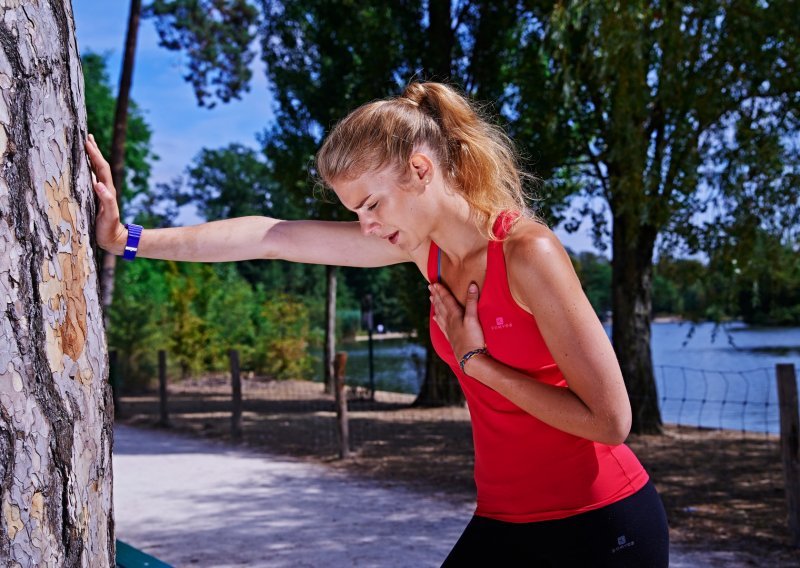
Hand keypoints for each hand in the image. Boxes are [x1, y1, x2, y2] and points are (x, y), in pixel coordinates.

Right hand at [84, 133, 126, 253]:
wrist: (114, 240)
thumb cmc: (110, 229)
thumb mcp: (109, 215)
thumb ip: (106, 200)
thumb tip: (98, 184)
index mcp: (107, 189)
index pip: (101, 167)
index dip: (95, 154)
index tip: (87, 141)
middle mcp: (104, 188)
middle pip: (99, 165)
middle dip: (94, 150)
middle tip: (87, 136)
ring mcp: (100, 192)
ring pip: (95, 170)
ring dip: (91, 157)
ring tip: (86, 146)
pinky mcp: (96, 198)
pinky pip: (91, 179)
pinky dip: (87, 169)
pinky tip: (83, 167)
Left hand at [429, 282, 484, 361]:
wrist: (469, 358)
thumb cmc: (472, 338)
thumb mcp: (473, 318)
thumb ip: (472, 302)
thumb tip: (472, 285)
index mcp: (454, 314)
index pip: (446, 299)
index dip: (441, 290)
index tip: (434, 283)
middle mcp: (449, 321)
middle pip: (441, 305)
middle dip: (436, 295)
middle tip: (429, 287)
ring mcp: (449, 329)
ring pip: (439, 314)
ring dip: (435, 305)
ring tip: (431, 298)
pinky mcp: (450, 337)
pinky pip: (441, 325)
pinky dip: (437, 319)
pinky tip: (435, 318)